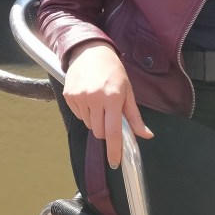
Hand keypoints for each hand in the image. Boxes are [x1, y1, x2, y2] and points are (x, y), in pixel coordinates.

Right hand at [64, 41, 153, 168]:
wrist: (90, 51)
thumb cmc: (113, 71)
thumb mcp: (127, 91)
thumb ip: (134, 116)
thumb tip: (146, 135)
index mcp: (112, 98)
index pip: (113, 132)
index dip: (114, 150)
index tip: (115, 163)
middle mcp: (94, 98)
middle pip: (99, 131)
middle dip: (106, 129)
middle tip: (109, 115)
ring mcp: (79, 97)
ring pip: (88, 124)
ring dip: (95, 120)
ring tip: (98, 103)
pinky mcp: (68, 95)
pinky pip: (78, 115)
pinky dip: (84, 113)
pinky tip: (88, 98)